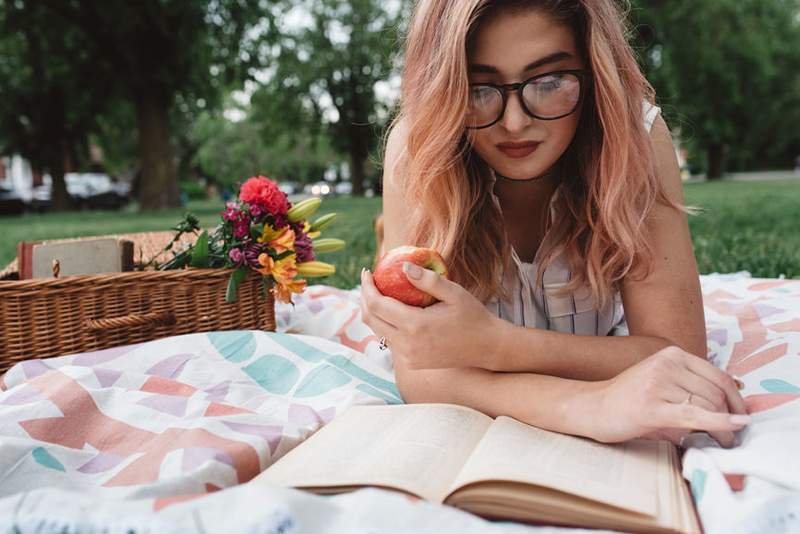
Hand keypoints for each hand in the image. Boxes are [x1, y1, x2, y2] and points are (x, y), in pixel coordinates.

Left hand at [359, 262, 502, 369]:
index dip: (367, 287)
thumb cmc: (473, 316)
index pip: (376, 304)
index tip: (367, 272)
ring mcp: (408, 357)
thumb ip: (428, 280)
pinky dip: (385, 324)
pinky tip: (392, 310)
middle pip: (371, 319)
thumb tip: (404, 267)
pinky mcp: (411, 363)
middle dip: (365, 297)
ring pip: (377, 331)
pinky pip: (389, 341)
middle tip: (370, 280)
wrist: (487, 348)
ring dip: (373, 312)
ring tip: (379, 292)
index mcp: (415, 326)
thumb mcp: (454, 293)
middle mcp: (407, 345)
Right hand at [586, 346, 749, 447]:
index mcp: (671, 354)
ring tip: (721, 442)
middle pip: (715, 393)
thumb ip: (690, 384)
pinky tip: (730, 432)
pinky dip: (718, 425)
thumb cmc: (628, 398)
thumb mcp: (661, 381)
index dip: (737, 399)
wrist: (592, 407)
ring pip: (708, 406)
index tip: (742, 416)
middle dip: (728, 417)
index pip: (718, 376)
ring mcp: (658, 383)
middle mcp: (666, 364)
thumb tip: (733, 404)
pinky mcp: (652, 407)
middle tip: (731, 437)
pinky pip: (694, 417)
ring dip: (723, 429)